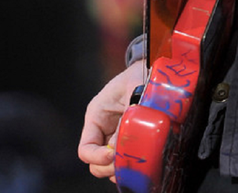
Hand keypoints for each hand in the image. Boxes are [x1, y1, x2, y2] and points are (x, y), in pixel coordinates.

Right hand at [78, 61, 143, 180]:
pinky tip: (139, 162)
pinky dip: (128, 166)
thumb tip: (120, 146)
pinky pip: (123, 161)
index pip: (86, 149)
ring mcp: (115, 137)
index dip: (97, 157)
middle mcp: (102, 131)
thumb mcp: (134, 90)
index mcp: (96, 116)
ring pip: (109, 167)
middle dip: (108, 167)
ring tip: (134, 161)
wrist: (151, 70)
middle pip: (96, 164)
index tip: (112, 155)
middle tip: (125, 161)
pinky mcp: (128, 141)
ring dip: (119, 169)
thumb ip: (128, 116)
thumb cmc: (140, 75)